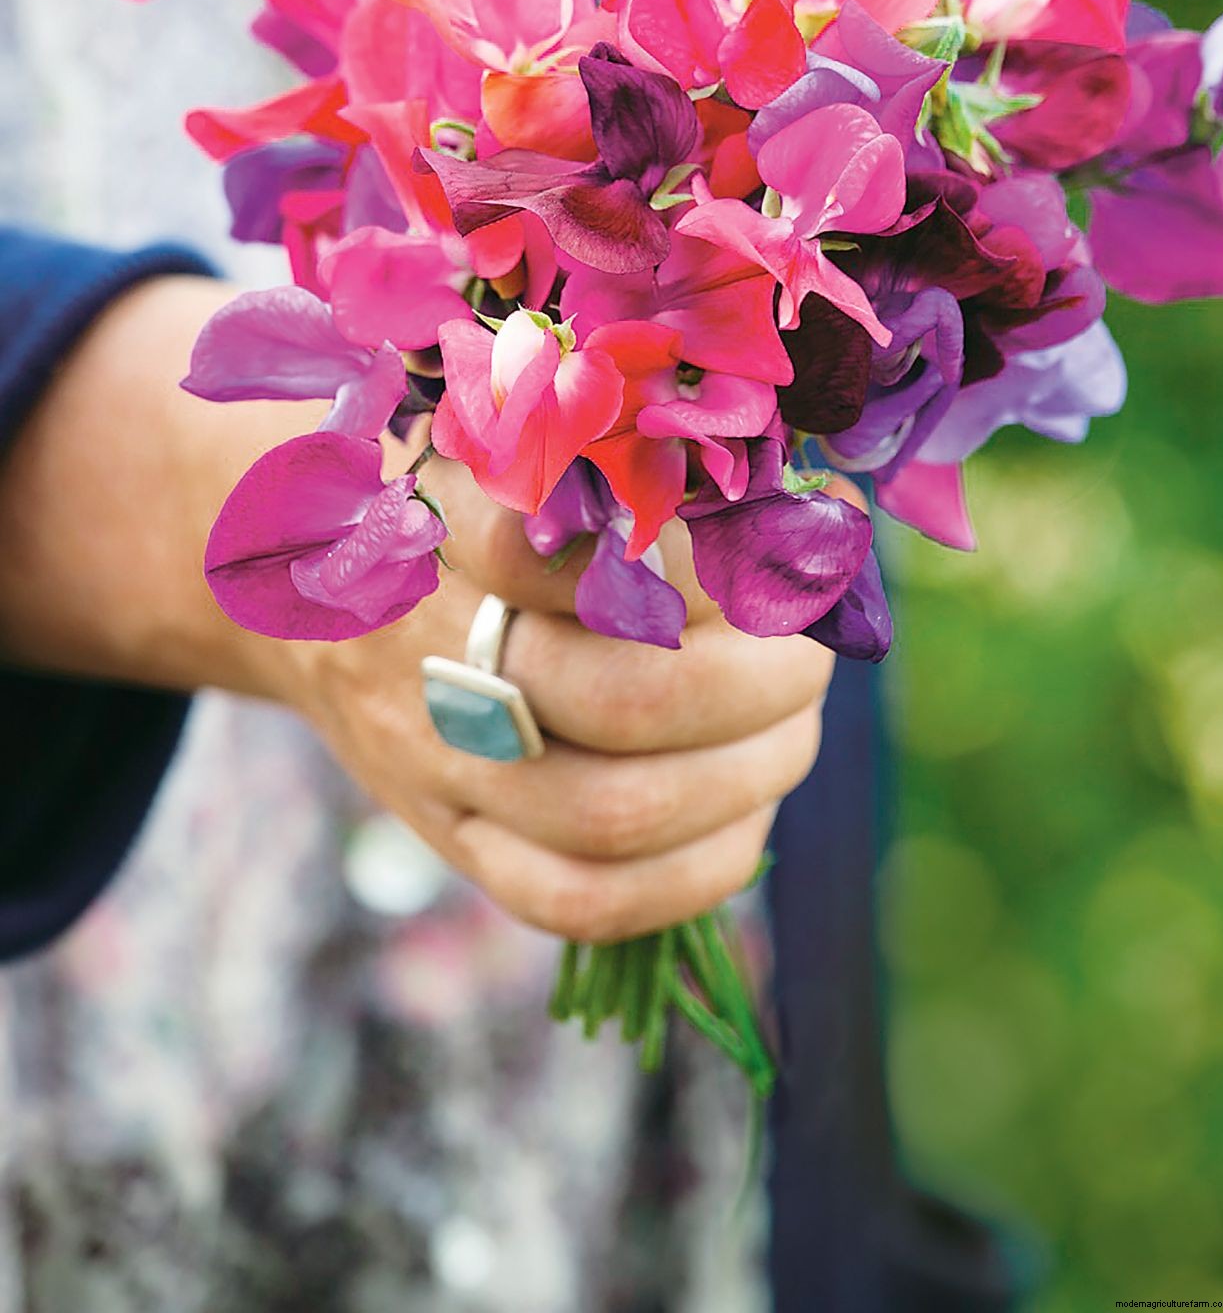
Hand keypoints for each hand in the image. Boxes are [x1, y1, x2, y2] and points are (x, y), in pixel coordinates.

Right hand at [0, 276, 833, 942]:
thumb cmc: (449, 489)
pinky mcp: (449, 837)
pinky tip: (742, 818)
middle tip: (810, 656)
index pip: (586, 556)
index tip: (766, 545)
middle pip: (623, 697)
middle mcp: (434, 648)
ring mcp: (434, 758)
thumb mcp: (504, 429)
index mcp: (449, 522)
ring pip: (611, 813)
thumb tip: (790, 494)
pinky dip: (687, 873)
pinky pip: (572, 899)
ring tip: (793, 727)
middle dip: (757, 683)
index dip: (703, 567)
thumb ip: (616, 447)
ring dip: (744, 776)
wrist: (306, 585)